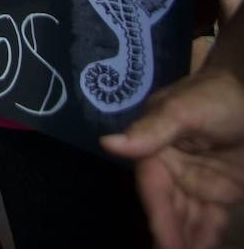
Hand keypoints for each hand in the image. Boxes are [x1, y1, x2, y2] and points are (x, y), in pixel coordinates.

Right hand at [102, 66, 243, 248]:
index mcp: (156, 148)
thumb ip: (150, 130)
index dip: (158, 217)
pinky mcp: (221, 189)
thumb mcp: (183, 109)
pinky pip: (211, 218)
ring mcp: (196, 180)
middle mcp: (172, 168)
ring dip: (188, 240)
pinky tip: (205, 248)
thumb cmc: (216, 95)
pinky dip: (207, 236)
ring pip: (189, 218)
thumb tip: (107, 143)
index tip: (164, 245)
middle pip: (169, 209)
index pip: (153, 188)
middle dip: (173, 236)